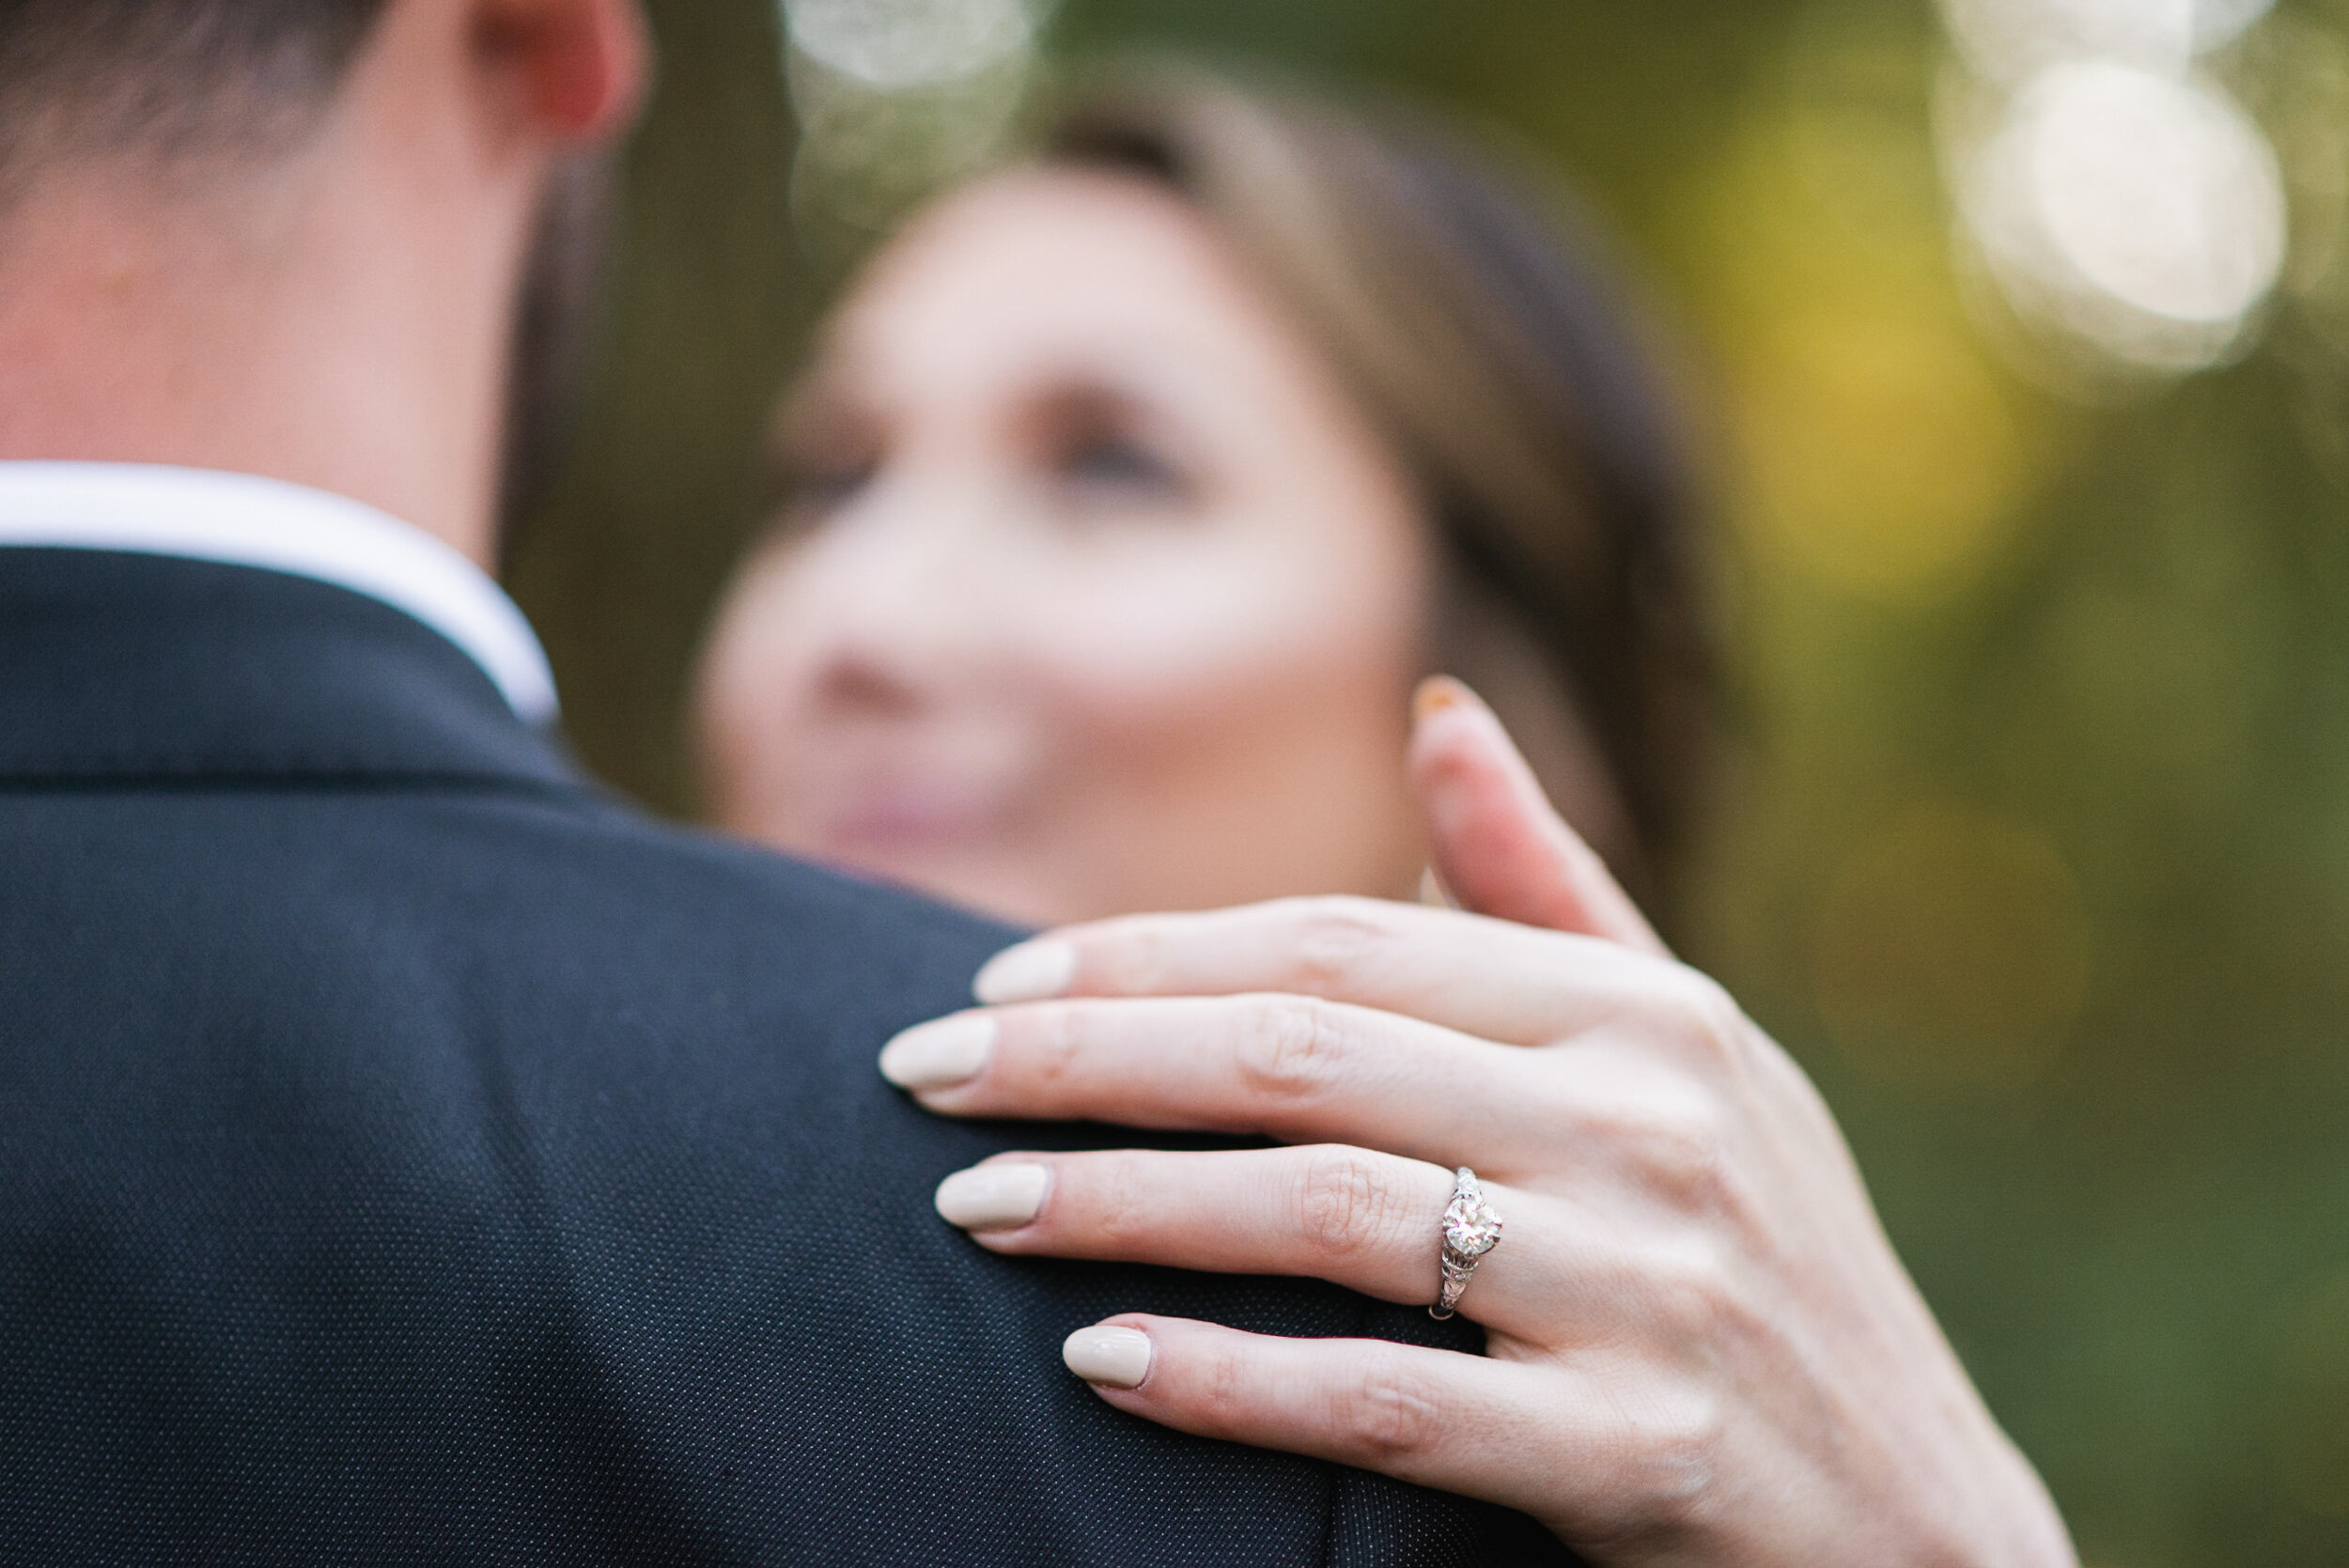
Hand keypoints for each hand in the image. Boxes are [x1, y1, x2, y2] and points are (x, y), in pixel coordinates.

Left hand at [879, 679, 2075, 1566]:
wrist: (1917, 1518)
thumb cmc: (1757, 1251)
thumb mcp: (1689, 1050)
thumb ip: (1550, 889)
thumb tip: (1439, 711)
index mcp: (1648, 1013)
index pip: (1345, 945)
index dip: (1151, 955)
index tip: (994, 974)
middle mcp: (1651, 1124)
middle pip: (1307, 1057)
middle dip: (1088, 1058)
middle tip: (920, 1073)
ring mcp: (1650, 1288)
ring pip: (1327, 1213)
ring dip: (1121, 1204)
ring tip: (968, 1209)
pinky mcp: (1638, 1450)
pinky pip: (1390, 1401)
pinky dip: (1235, 1377)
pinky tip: (1097, 1361)